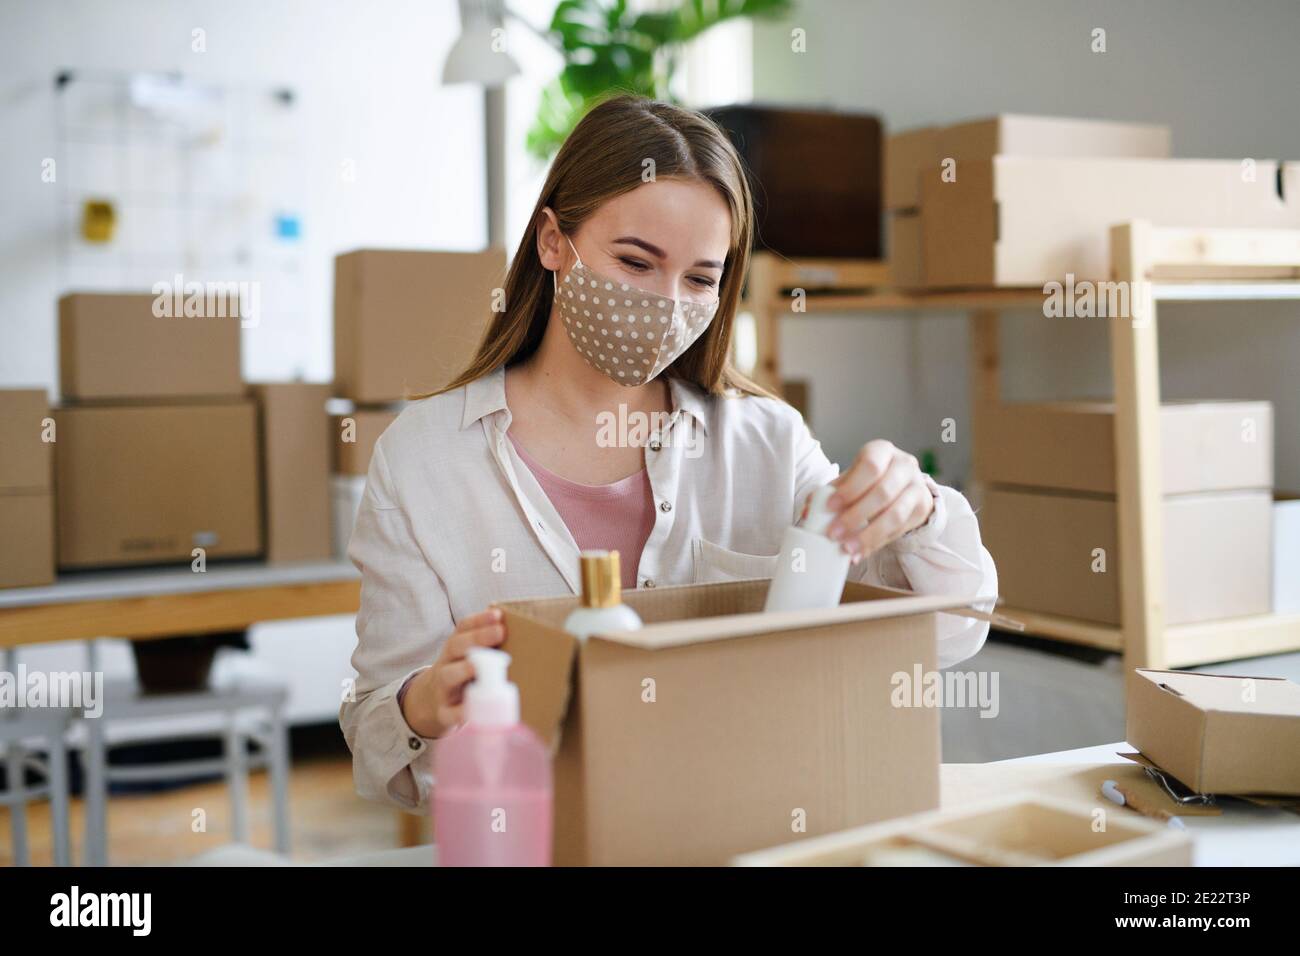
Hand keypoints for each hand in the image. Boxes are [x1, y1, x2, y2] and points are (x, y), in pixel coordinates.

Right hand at [400, 608, 505, 738]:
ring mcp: (443, 687)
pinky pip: (450, 712)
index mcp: (455, 647)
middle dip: (477, 638)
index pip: (464, 628)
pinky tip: (473, 711)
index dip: (479, 619)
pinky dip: (461, 712)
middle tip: (500, 632)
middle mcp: (446, 663)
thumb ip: (489, 645)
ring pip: (448, 676)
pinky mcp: (444, 712)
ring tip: (479, 666)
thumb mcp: (469, 657)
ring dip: (464, 670)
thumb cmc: (463, 674)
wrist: (432, 701)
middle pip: (456, 646)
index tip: (498, 614)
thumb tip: (524, 631)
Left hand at [824, 440, 934, 561]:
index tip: (829, 507)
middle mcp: (904, 465)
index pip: (870, 467)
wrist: (904, 485)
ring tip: (848, 548)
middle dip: (856, 516)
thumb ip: (832, 491)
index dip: (850, 488)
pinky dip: (877, 543)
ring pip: (895, 515)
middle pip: (883, 493)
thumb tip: (809, 511)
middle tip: (834, 533)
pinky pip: (899, 530)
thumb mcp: (853, 477)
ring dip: (868, 535)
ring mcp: (917, 487)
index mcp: (883, 451)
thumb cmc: (870, 479)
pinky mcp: (922, 509)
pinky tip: (861, 551)